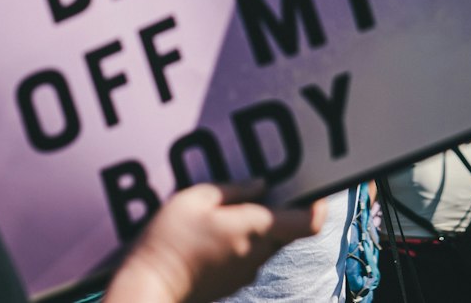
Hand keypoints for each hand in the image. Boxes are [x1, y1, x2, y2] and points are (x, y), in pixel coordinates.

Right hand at [105, 182, 326, 302]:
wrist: (151, 287)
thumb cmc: (171, 240)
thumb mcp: (197, 198)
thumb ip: (234, 189)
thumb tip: (261, 185)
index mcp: (256, 230)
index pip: (307, 222)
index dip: (318, 204)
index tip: (315, 186)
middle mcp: (258, 254)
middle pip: (287, 231)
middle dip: (281, 207)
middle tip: (265, 184)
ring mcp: (245, 272)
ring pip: (267, 242)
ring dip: (258, 223)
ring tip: (230, 204)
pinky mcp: (231, 282)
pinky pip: (248, 255)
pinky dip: (242, 239)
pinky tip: (216, 228)